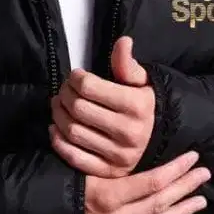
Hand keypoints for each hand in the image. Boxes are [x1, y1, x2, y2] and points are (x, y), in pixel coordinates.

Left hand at [50, 36, 154, 178]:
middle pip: (78, 109)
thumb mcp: (141, 82)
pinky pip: (74, 156)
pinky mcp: (108, 171)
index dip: (75, 78)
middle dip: (64, 95)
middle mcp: (128, 132)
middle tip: (64, 90)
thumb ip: (127, 64)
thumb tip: (123, 41)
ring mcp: (118, 155)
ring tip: (59, 106)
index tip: (75, 77)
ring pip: (72, 131)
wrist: (158, 140)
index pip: (89, 88)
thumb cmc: (144, 106)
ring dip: (58, 115)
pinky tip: (56, 128)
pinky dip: (58, 141)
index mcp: (137, 106)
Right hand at [84, 151, 209, 213]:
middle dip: (185, 187)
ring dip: (181, 210)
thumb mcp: (76, 166)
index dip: (175, 170)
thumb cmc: (48, 185)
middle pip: (159, 204)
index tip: (192, 157)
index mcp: (105, 198)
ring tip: (200, 198)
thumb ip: (108, 163)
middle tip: (205, 173)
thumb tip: (139, 142)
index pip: (152, 184)